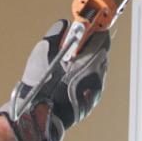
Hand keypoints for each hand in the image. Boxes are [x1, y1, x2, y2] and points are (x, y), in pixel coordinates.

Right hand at [0, 19, 109, 140]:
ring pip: (99, 68)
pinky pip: (94, 82)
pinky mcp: (92, 101)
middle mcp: (96, 76)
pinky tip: (74, 77)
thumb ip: (56, 34)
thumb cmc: (41, 84)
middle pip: (102, 53)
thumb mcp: (43, 52)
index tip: (90, 26)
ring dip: (90, 61)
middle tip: (79, 42)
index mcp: (88, 62)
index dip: (96, 30)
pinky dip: (88, 75)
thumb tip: (64, 25)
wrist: (39, 115)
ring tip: (73, 61)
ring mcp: (96, 90)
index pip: (101, 39)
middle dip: (92, 46)